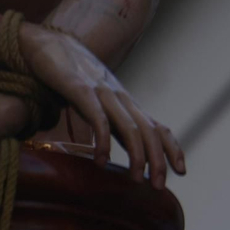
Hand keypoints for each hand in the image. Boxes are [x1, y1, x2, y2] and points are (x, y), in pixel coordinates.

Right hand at [21, 24, 186, 187]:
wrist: (48, 43)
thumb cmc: (70, 76)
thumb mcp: (94, 102)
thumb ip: (104, 122)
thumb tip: (106, 154)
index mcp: (125, 103)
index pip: (157, 126)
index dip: (172, 148)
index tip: (181, 171)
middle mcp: (119, 97)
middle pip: (149, 131)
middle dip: (159, 160)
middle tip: (159, 186)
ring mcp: (102, 92)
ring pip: (130, 127)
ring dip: (138, 155)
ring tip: (137, 178)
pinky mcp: (80, 89)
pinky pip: (99, 118)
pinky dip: (104, 141)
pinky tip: (102, 161)